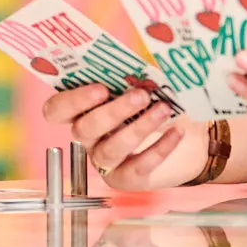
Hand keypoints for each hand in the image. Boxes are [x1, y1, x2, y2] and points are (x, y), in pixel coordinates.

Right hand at [39, 83, 210, 189]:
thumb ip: (133, 77)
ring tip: (163, 109)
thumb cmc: (156, 104)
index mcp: (83, 110)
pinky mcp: (127, 179)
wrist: (189, 139)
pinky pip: (138, 166)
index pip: (56, 110)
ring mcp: (105, 161)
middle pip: (85, 128)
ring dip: (138, 127)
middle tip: (140, 95)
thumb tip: (137, 68)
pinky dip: (159, 148)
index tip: (100, 88)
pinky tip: (176, 132)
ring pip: (111, 148)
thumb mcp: (143, 85)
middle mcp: (88, 138)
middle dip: (113, 111)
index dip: (72, 101)